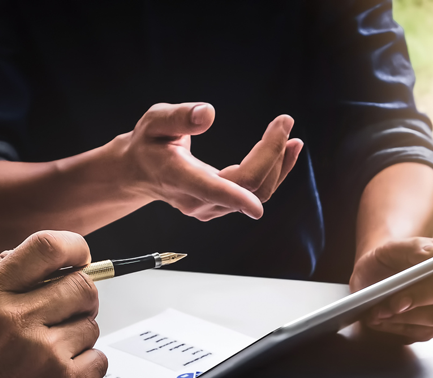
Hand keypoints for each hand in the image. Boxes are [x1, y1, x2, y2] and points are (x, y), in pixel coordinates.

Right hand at [0, 231, 107, 377]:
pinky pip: (98, 359)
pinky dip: (84, 367)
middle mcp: (18, 320)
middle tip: (65, 314)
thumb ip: (3, 282)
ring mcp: (46, 354)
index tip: (80, 256)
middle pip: (82, 287)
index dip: (73, 248)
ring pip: (91, 326)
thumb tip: (46, 262)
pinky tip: (56, 375)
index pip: (46, 248)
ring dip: (76, 338)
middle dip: (80, 298)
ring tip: (46, 356)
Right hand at [120, 102, 302, 220]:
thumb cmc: (148, 143)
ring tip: (292, 137)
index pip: (213, 190)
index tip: (258, 202)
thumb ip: (179, 117)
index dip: (237, 196)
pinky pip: (255, 193)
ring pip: (256, 193)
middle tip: (285, 121)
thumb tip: (208, 113)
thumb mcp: (155, 121)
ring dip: (279, 165)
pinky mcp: (221, 207)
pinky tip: (286, 151)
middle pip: (247, 186)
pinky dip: (274, 172)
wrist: (141, 172)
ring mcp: (210, 208)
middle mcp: (197, 200)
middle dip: (272, 155)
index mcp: (180, 177)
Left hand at [350, 237, 432, 342]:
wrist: (375, 279)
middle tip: (395, 302)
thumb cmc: (388, 260)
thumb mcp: (392, 247)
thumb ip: (414, 247)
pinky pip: (423, 332)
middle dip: (421, 297)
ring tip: (379, 311)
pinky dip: (399, 327)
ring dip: (405, 316)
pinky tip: (382, 320)